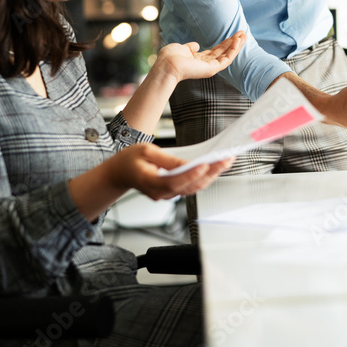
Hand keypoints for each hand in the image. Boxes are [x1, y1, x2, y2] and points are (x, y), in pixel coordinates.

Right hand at [106, 143, 232, 200]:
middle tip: (226, 159)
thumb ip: (166, 159)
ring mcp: (167, 195)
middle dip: (210, 172)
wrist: (119, 174)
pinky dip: (205, 176)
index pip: (173, 181)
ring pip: (193, 188)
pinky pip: (191, 186)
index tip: (204, 164)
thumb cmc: (129, 161)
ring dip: (212, 175)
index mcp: (149, 182)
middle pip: (189, 186)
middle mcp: (160, 193)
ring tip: (226, 161)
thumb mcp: (145, 151)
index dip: (190, 174)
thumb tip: (186, 163)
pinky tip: (215, 166)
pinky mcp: (173, 192)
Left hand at [156, 31, 245, 81]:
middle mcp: (205, 64)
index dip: (225, 43)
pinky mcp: (212, 69)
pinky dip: (233, 50)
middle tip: (243, 33)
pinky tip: (238, 40)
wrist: (167, 65)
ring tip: (244, 35)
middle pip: (223, 52)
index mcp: (198, 60)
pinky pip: (227, 59)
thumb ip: (190, 47)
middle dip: (233, 43)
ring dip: (237, 45)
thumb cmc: (170, 57)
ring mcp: (210, 67)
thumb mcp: (181, 48)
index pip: (215, 51)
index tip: (233, 35)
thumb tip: (197, 45)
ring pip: (228, 56)